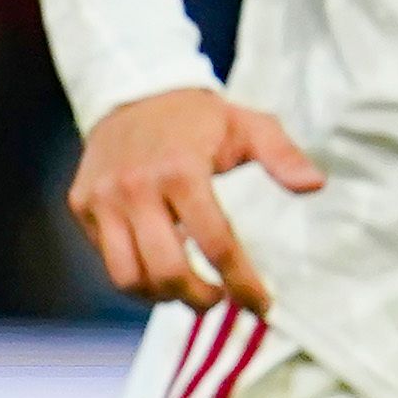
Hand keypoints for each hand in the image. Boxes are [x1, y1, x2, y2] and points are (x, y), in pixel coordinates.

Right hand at [66, 83, 322, 306]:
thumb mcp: (250, 125)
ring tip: (186, 292)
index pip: (217, 244)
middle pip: (167, 271)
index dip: (243, 283)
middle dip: (199, 299)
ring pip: (128, 277)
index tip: (261, 306)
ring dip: (162, 297)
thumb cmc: (198, 117)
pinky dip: (136, 276)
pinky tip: (159, 268)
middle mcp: (136, 188)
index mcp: (181, 170)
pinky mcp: (83, 205)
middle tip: (218, 301)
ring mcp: (103, 199)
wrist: (132, 91)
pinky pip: (108, 259)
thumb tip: (314, 186)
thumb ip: (283, 156)